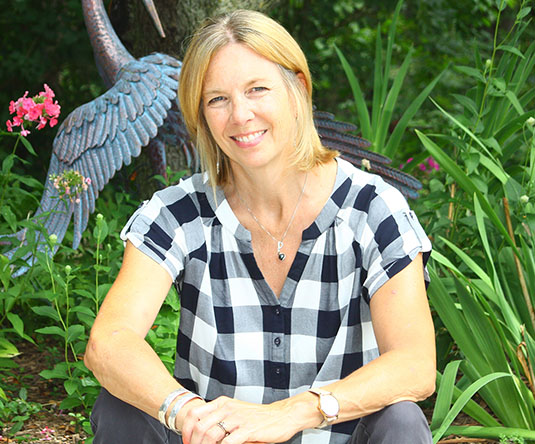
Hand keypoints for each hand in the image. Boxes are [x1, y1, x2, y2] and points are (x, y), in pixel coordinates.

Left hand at [180, 396, 304, 443]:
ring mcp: (237, 418)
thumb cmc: (259, 417)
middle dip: (194, 442)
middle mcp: (227, 408)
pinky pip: (227, 442)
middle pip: (199, 426)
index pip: (194, 414)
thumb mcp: (237, 413)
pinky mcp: (247, 429)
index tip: (186, 442)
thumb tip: (204, 437)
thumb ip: (221, 421)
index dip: (185, 431)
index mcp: (222, 402)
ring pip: (210, 435)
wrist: (283, 415)